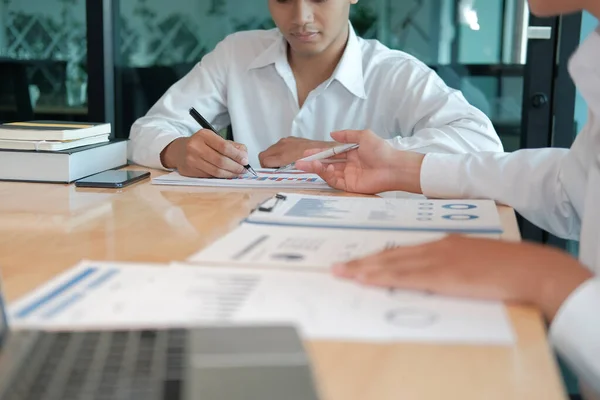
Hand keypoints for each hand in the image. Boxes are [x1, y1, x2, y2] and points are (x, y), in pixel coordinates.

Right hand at [160, 129, 248, 177]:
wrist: (179, 151)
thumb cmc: (201, 144)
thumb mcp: (215, 139)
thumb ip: (232, 146)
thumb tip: (244, 156)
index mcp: (204, 135)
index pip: (224, 147)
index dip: (237, 155)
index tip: (245, 160)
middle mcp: (196, 146)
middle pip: (221, 161)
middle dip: (235, 167)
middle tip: (243, 169)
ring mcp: (191, 159)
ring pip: (216, 171)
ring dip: (230, 174)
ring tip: (238, 173)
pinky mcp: (190, 170)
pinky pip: (210, 176)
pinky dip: (221, 176)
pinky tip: (227, 174)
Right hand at [258, 137, 336, 167]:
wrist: (328, 150)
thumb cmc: (315, 163)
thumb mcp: (297, 170)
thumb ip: (284, 171)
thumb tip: (274, 174)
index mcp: (283, 154)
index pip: (264, 160)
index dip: (266, 169)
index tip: (272, 174)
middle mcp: (283, 145)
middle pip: (264, 155)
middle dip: (267, 164)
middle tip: (275, 172)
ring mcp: (287, 141)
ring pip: (271, 151)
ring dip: (273, 159)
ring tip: (282, 167)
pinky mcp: (292, 139)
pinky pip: (279, 147)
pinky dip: (279, 153)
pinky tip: (288, 159)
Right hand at [295, 130, 424, 193]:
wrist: (393, 167)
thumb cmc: (381, 150)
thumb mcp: (364, 136)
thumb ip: (347, 135)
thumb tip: (332, 134)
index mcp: (352, 153)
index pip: (332, 152)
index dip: (319, 152)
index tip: (306, 152)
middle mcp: (349, 165)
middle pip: (327, 164)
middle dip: (313, 162)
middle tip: (299, 162)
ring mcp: (349, 176)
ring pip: (328, 172)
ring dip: (316, 168)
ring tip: (306, 165)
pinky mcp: (350, 186)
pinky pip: (334, 181)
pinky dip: (325, 175)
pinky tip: (320, 168)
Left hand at [333, 235, 592, 320]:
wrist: (529, 268)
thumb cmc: (508, 267)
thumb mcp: (475, 261)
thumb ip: (455, 264)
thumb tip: (439, 274)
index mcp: (444, 244)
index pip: (402, 251)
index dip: (378, 257)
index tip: (360, 262)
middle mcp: (435, 248)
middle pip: (391, 255)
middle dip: (363, 262)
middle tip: (338, 266)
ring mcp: (437, 260)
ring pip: (391, 264)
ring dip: (364, 270)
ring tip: (342, 273)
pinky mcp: (442, 274)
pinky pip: (404, 276)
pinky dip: (382, 277)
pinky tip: (366, 279)